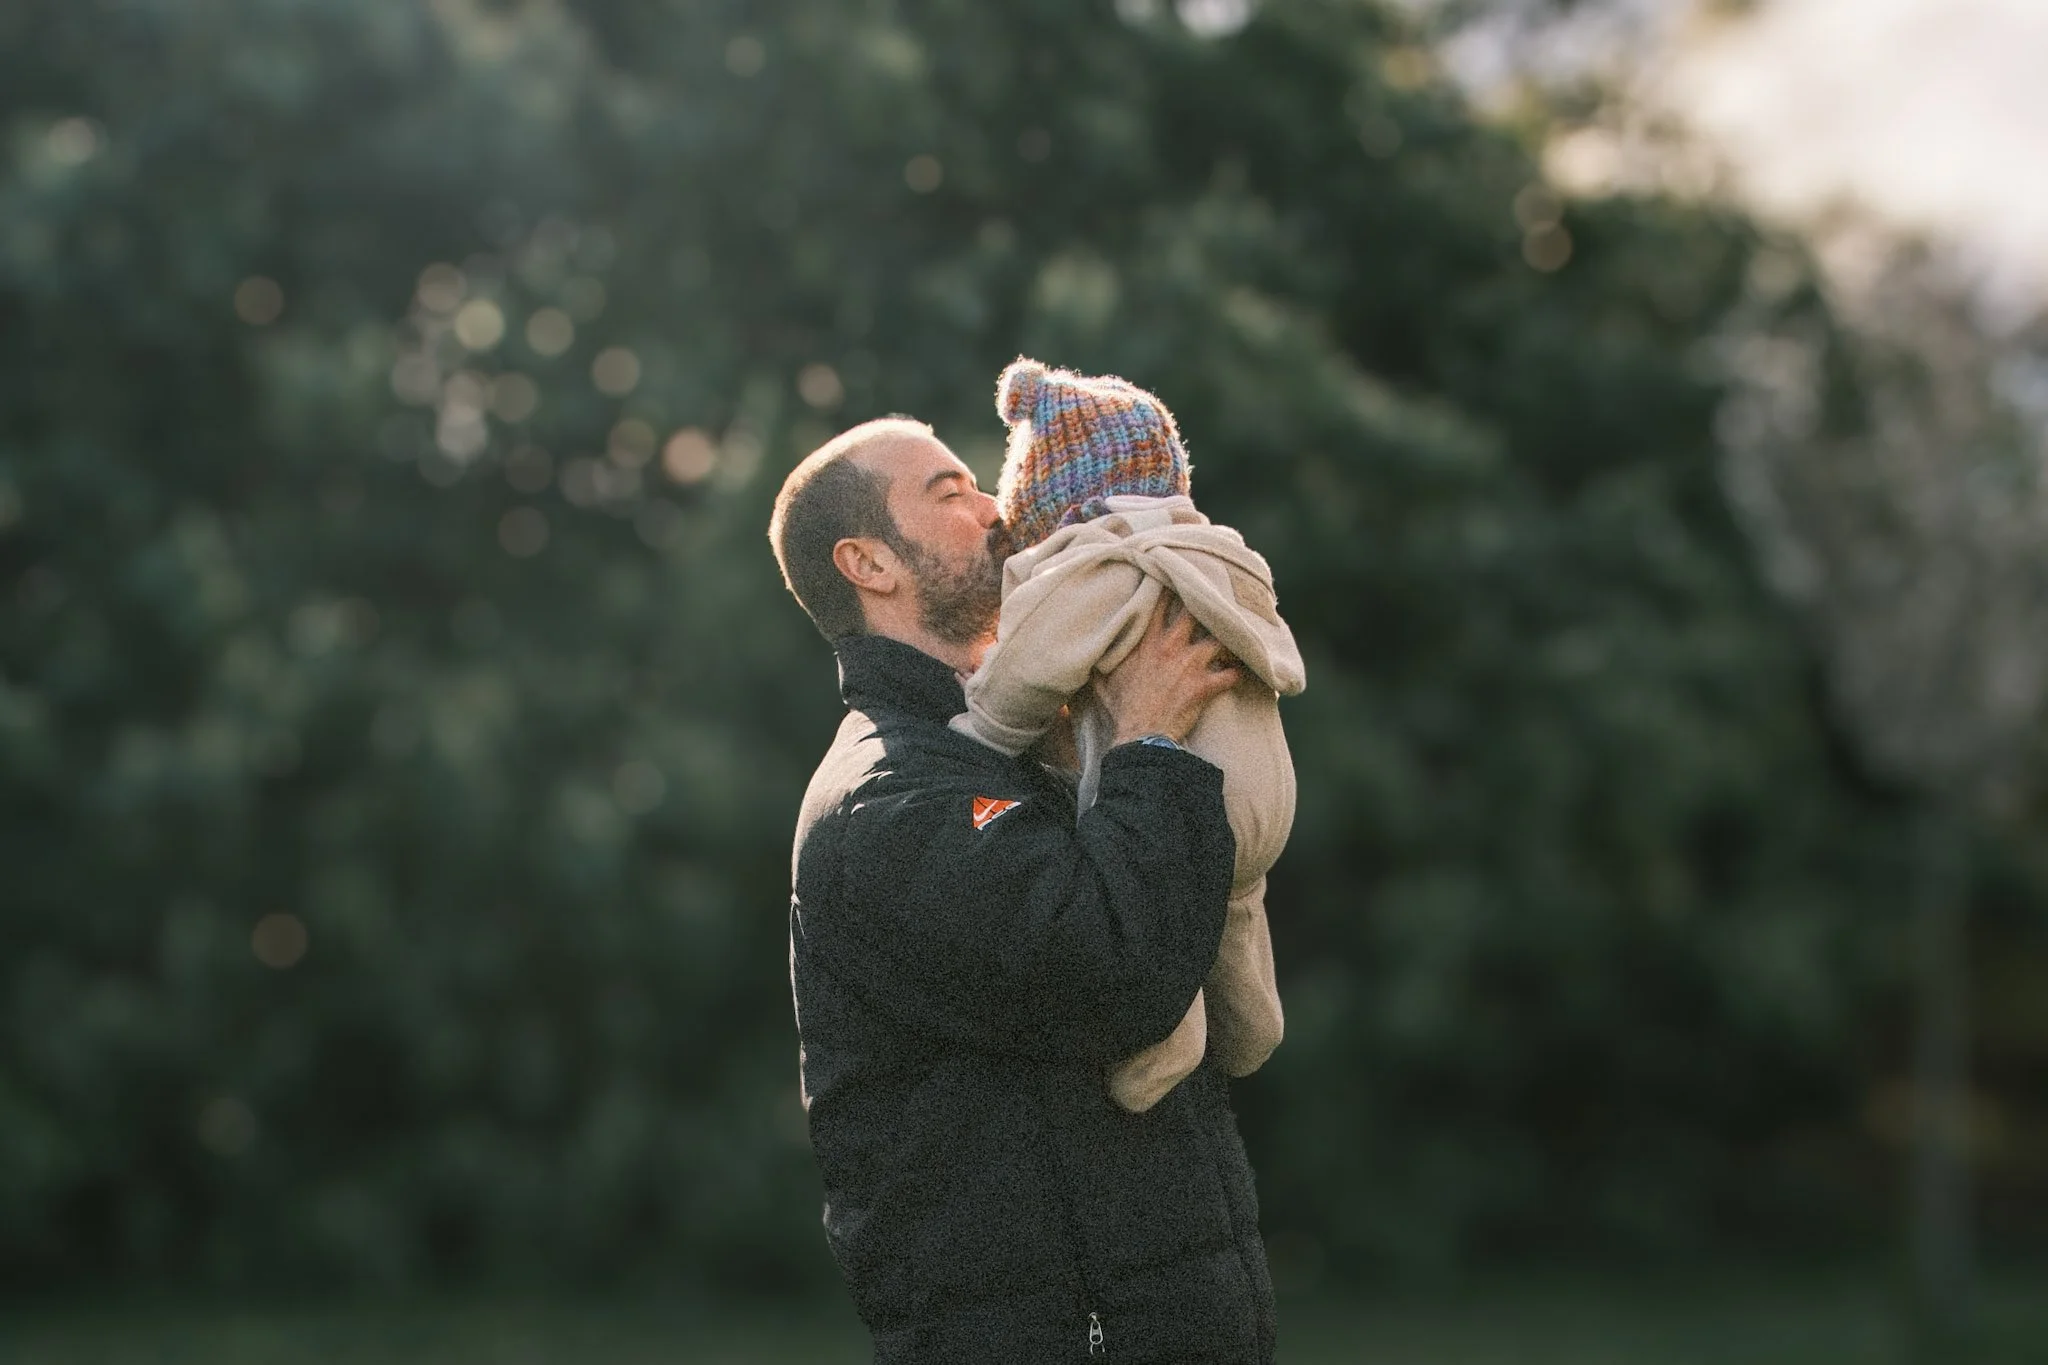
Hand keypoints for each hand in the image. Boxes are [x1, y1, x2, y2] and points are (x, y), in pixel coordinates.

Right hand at [1097, 594, 1241, 746]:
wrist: (1140, 734)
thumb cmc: (1121, 709)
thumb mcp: (1103, 680)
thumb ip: (1101, 661)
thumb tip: (1088, 652)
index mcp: (1146, 642)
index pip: (1158, 605)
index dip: (1168, 588)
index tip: (1175, 579)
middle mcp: (1170, 647)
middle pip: (1194, 612)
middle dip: (1204, 604)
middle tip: (1213, 600)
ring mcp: (1190, 665)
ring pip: (1219, 640)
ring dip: (1228, 640)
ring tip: (1234, 639)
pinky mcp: (1204, 686)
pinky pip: (1230, 675)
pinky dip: (1236, 673)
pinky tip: (1239, 671)